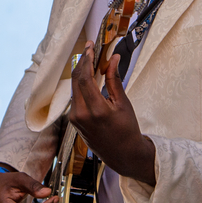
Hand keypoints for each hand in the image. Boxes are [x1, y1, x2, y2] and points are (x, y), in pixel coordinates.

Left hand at [69, 42, 156, 185]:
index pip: (84, 78)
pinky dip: (80, 84)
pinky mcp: (74, 120)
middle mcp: (81, 115)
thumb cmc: (127, 130)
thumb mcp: (124, 104)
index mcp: (96, 110)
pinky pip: (75, 97)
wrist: (122, 155)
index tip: (91, 48)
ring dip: (80, 72)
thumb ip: (115, 80)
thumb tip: (113, 59)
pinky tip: (88, 76)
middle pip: (76, 80)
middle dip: (82, 62)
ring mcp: (75, 118)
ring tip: (90, 59)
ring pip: (74, 88)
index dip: (86, 60)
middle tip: (89, 49)